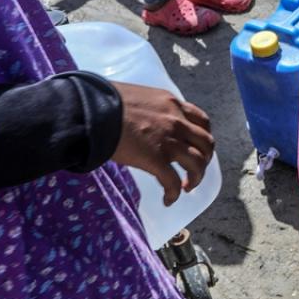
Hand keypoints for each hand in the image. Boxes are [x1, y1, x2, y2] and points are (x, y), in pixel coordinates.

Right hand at [111, 82, 214, 205]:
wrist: (91, 110)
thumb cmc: (105, 101)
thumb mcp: (138, 97)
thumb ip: (151, 109)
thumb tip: (144, 120)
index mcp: (172, 104)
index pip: (202, 121)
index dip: (204, 137)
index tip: (198, 148)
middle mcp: (177, 121)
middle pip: (207, 144)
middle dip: (205, 159)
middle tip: (195, 170)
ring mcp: (169, 141)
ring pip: (197, 164)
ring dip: (196, 178)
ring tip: (187, 187)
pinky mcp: (156, 160)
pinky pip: (173, 182)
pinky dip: (174, 194)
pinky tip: (168, 200)